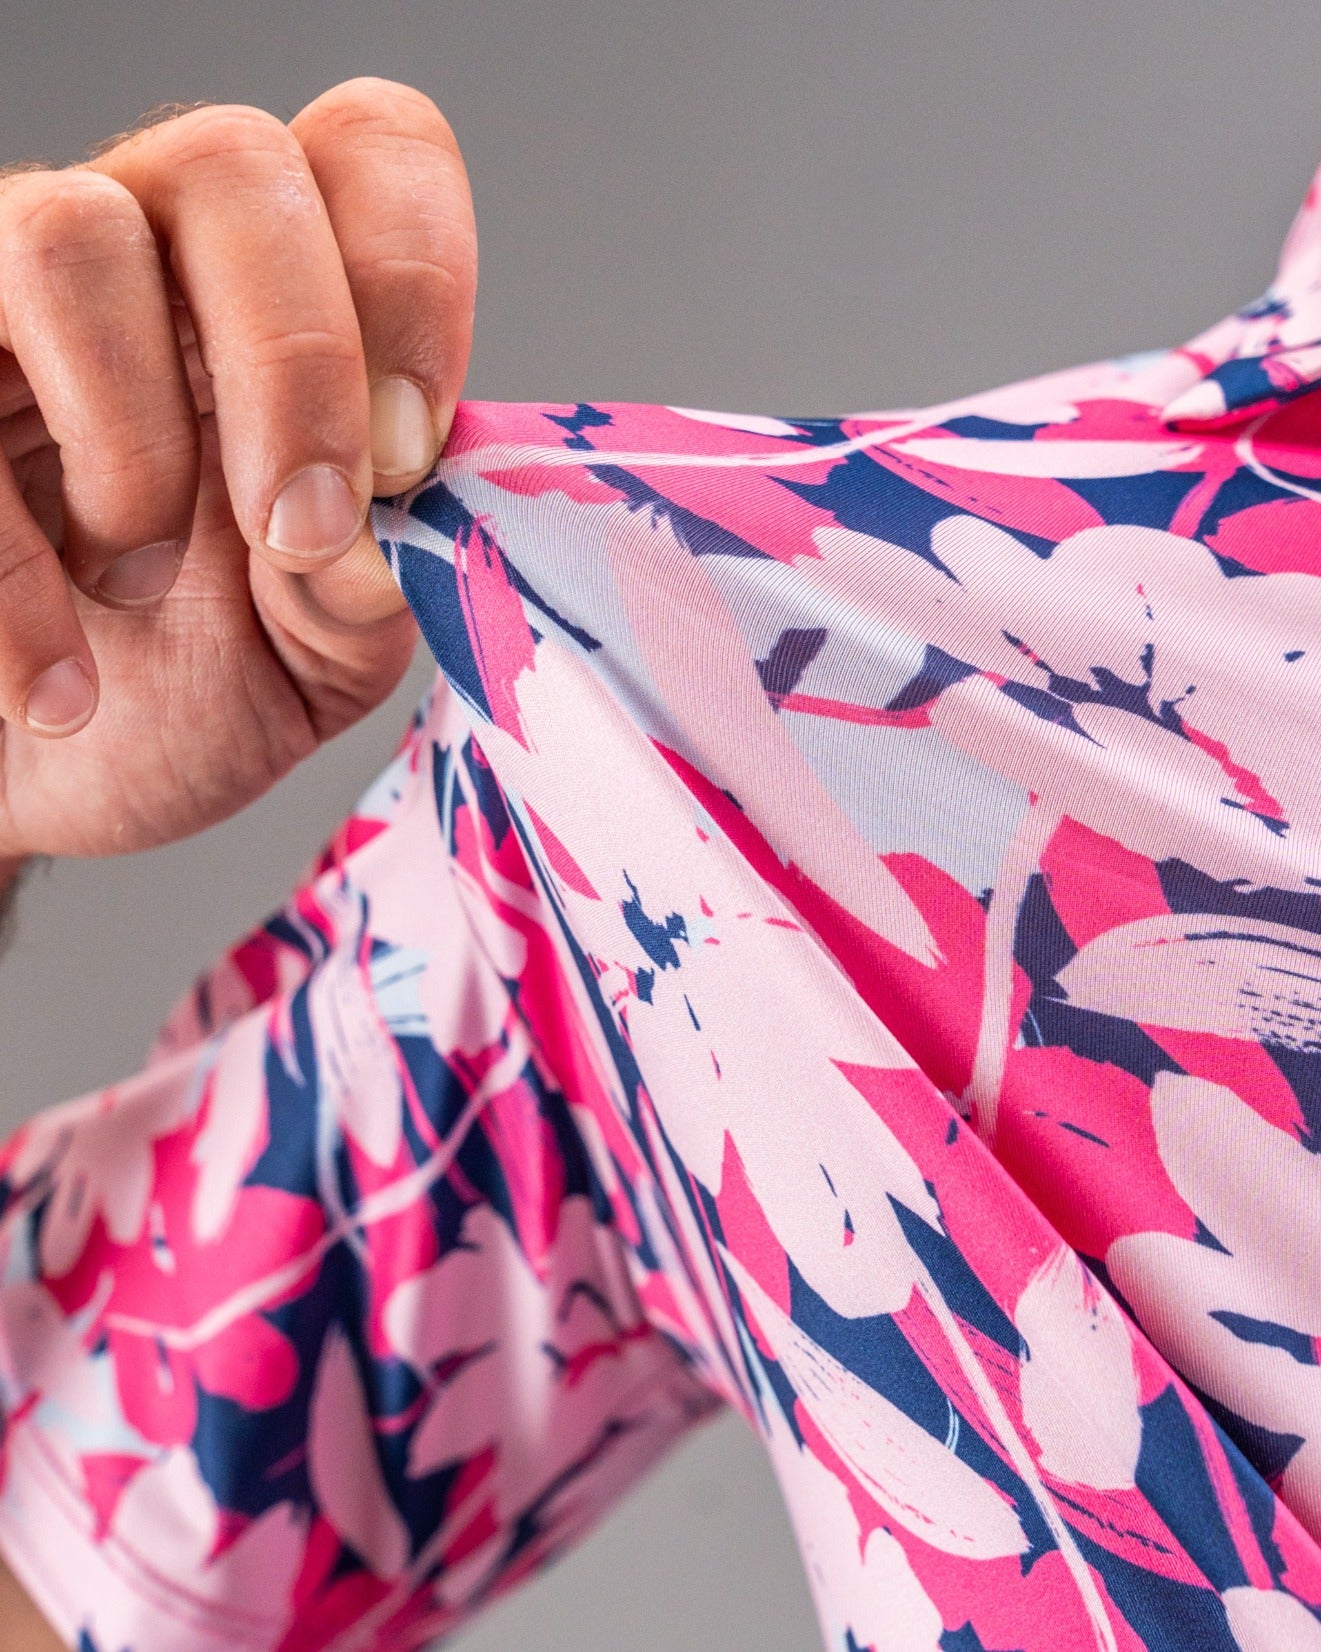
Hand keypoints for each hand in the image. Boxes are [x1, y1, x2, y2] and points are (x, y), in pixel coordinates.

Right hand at [0, 77, 475, 861]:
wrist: (43, 782)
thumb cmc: (183, 694)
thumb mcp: (314, 657)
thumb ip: (369, 590)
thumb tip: (377, 528)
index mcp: (289, 308)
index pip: (370, 153)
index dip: (411, 274)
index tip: (411, 456)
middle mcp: (149, 259)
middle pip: (233, 163)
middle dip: (298, 362)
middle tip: (298, 531)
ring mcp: (9, 303)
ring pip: (71, 236)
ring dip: (137, 439)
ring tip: (140, 585)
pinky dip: (13, 571)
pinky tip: (57, 690)